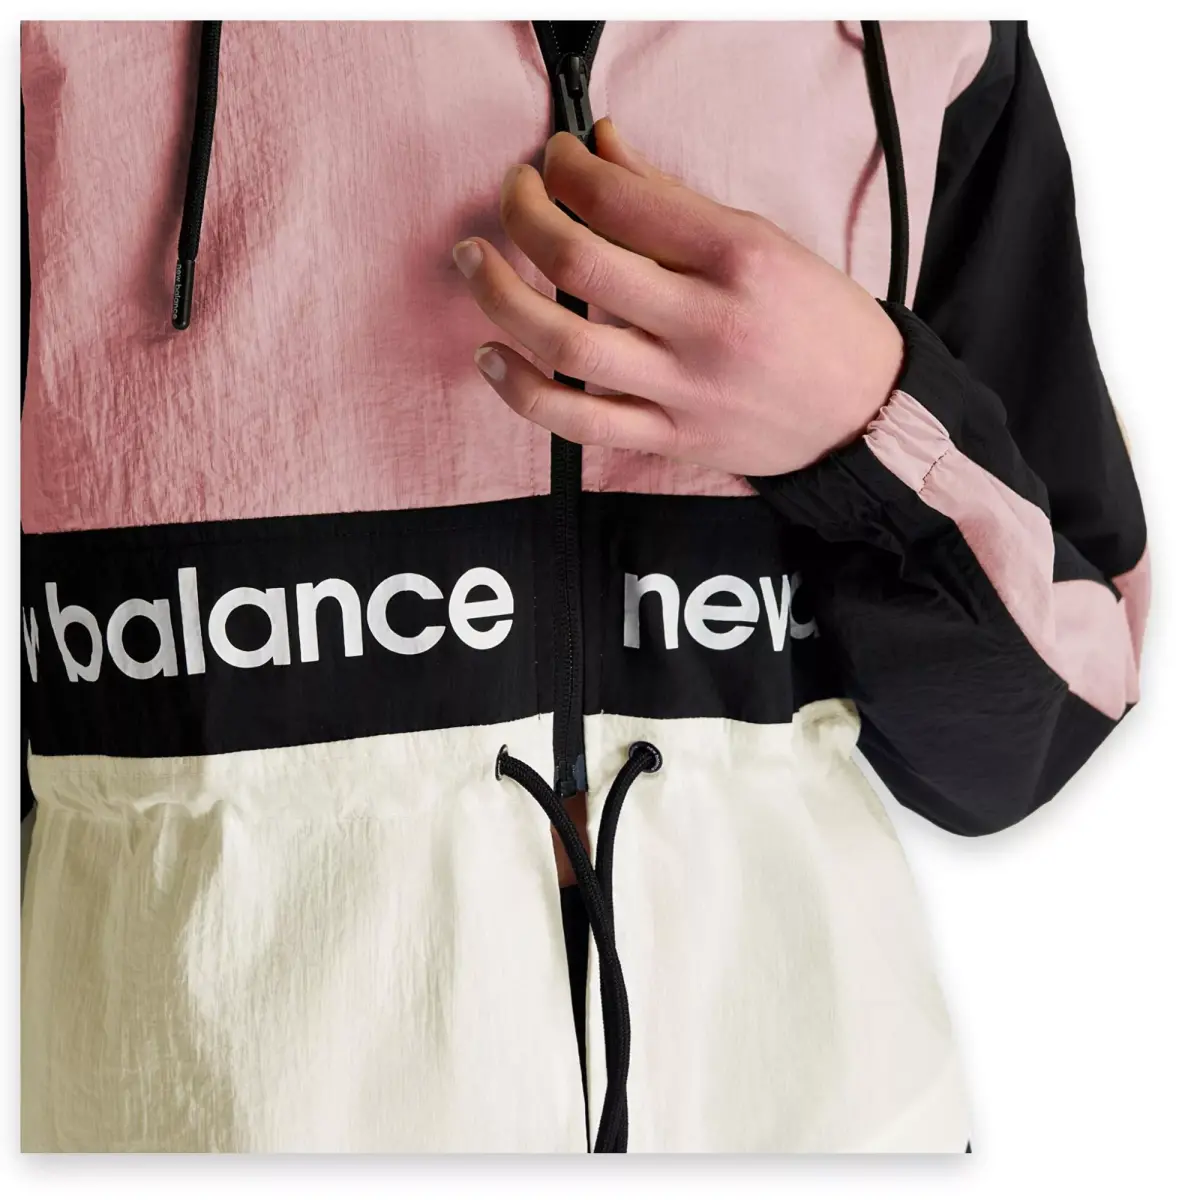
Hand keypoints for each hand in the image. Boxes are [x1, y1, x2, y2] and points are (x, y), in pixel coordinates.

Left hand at [451, 117, 903, 476]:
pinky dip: (520, 389)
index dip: (566, 169)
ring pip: (565, 344)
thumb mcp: (763, 242)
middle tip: (513, 196)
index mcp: (738, 259)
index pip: (621, 201)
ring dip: (500, 295)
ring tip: (475, 261)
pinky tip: (491, 355)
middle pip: (579, 263)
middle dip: (524, 214)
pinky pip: (575, 421)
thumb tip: (600, 151)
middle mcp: (707, 325)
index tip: (555, 159)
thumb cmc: (818, 321)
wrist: (862, 413)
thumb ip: (673, 201)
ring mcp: (684, 390)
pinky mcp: (668, 439)